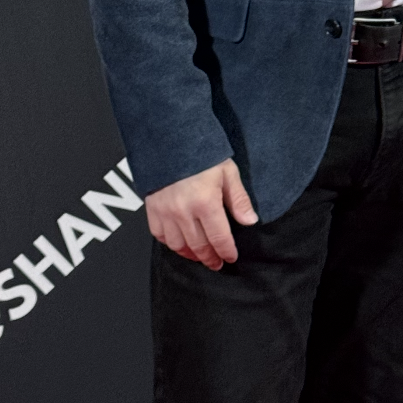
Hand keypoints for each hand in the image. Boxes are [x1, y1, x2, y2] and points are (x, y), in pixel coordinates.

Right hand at [144, 158, 258, 269]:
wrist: (171, 139)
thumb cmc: (201, 153)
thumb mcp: (227, 171)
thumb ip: (238, 199)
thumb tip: (250, 221)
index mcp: (205, 202)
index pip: (219, 238)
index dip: (226, 251)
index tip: (231, 257)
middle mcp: (184, 211)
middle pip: (198, 246)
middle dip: (210, 257)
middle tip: (217, 263)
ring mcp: (165, 212)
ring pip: (178, 245)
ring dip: (190, 254)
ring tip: (200, 255)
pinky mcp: (152, 209)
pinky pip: (159, 235)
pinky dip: (170, 243)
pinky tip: (179, 243)